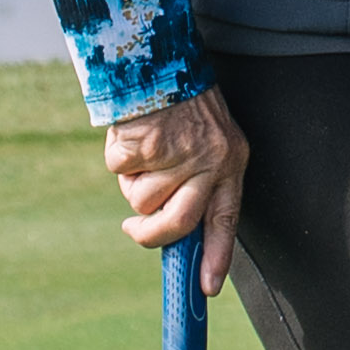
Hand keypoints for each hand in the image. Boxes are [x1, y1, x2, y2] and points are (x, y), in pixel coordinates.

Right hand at [106, 89, 248, 292]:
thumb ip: (197, 183)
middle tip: (132, 228)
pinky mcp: (144, 146)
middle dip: (150, 233)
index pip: (225, 218)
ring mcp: (177, 155)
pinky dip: (119, 158)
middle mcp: (208, 161)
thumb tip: (171, 230)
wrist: (162, 60)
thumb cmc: (184, 106)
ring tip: (146, 149)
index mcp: (230, 162)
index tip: (206, 288)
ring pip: (141, 200)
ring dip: (133, 181)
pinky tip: (133, 133)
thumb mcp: (209, 141)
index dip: (216, 255)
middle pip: (178, 222)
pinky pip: (119, 173)